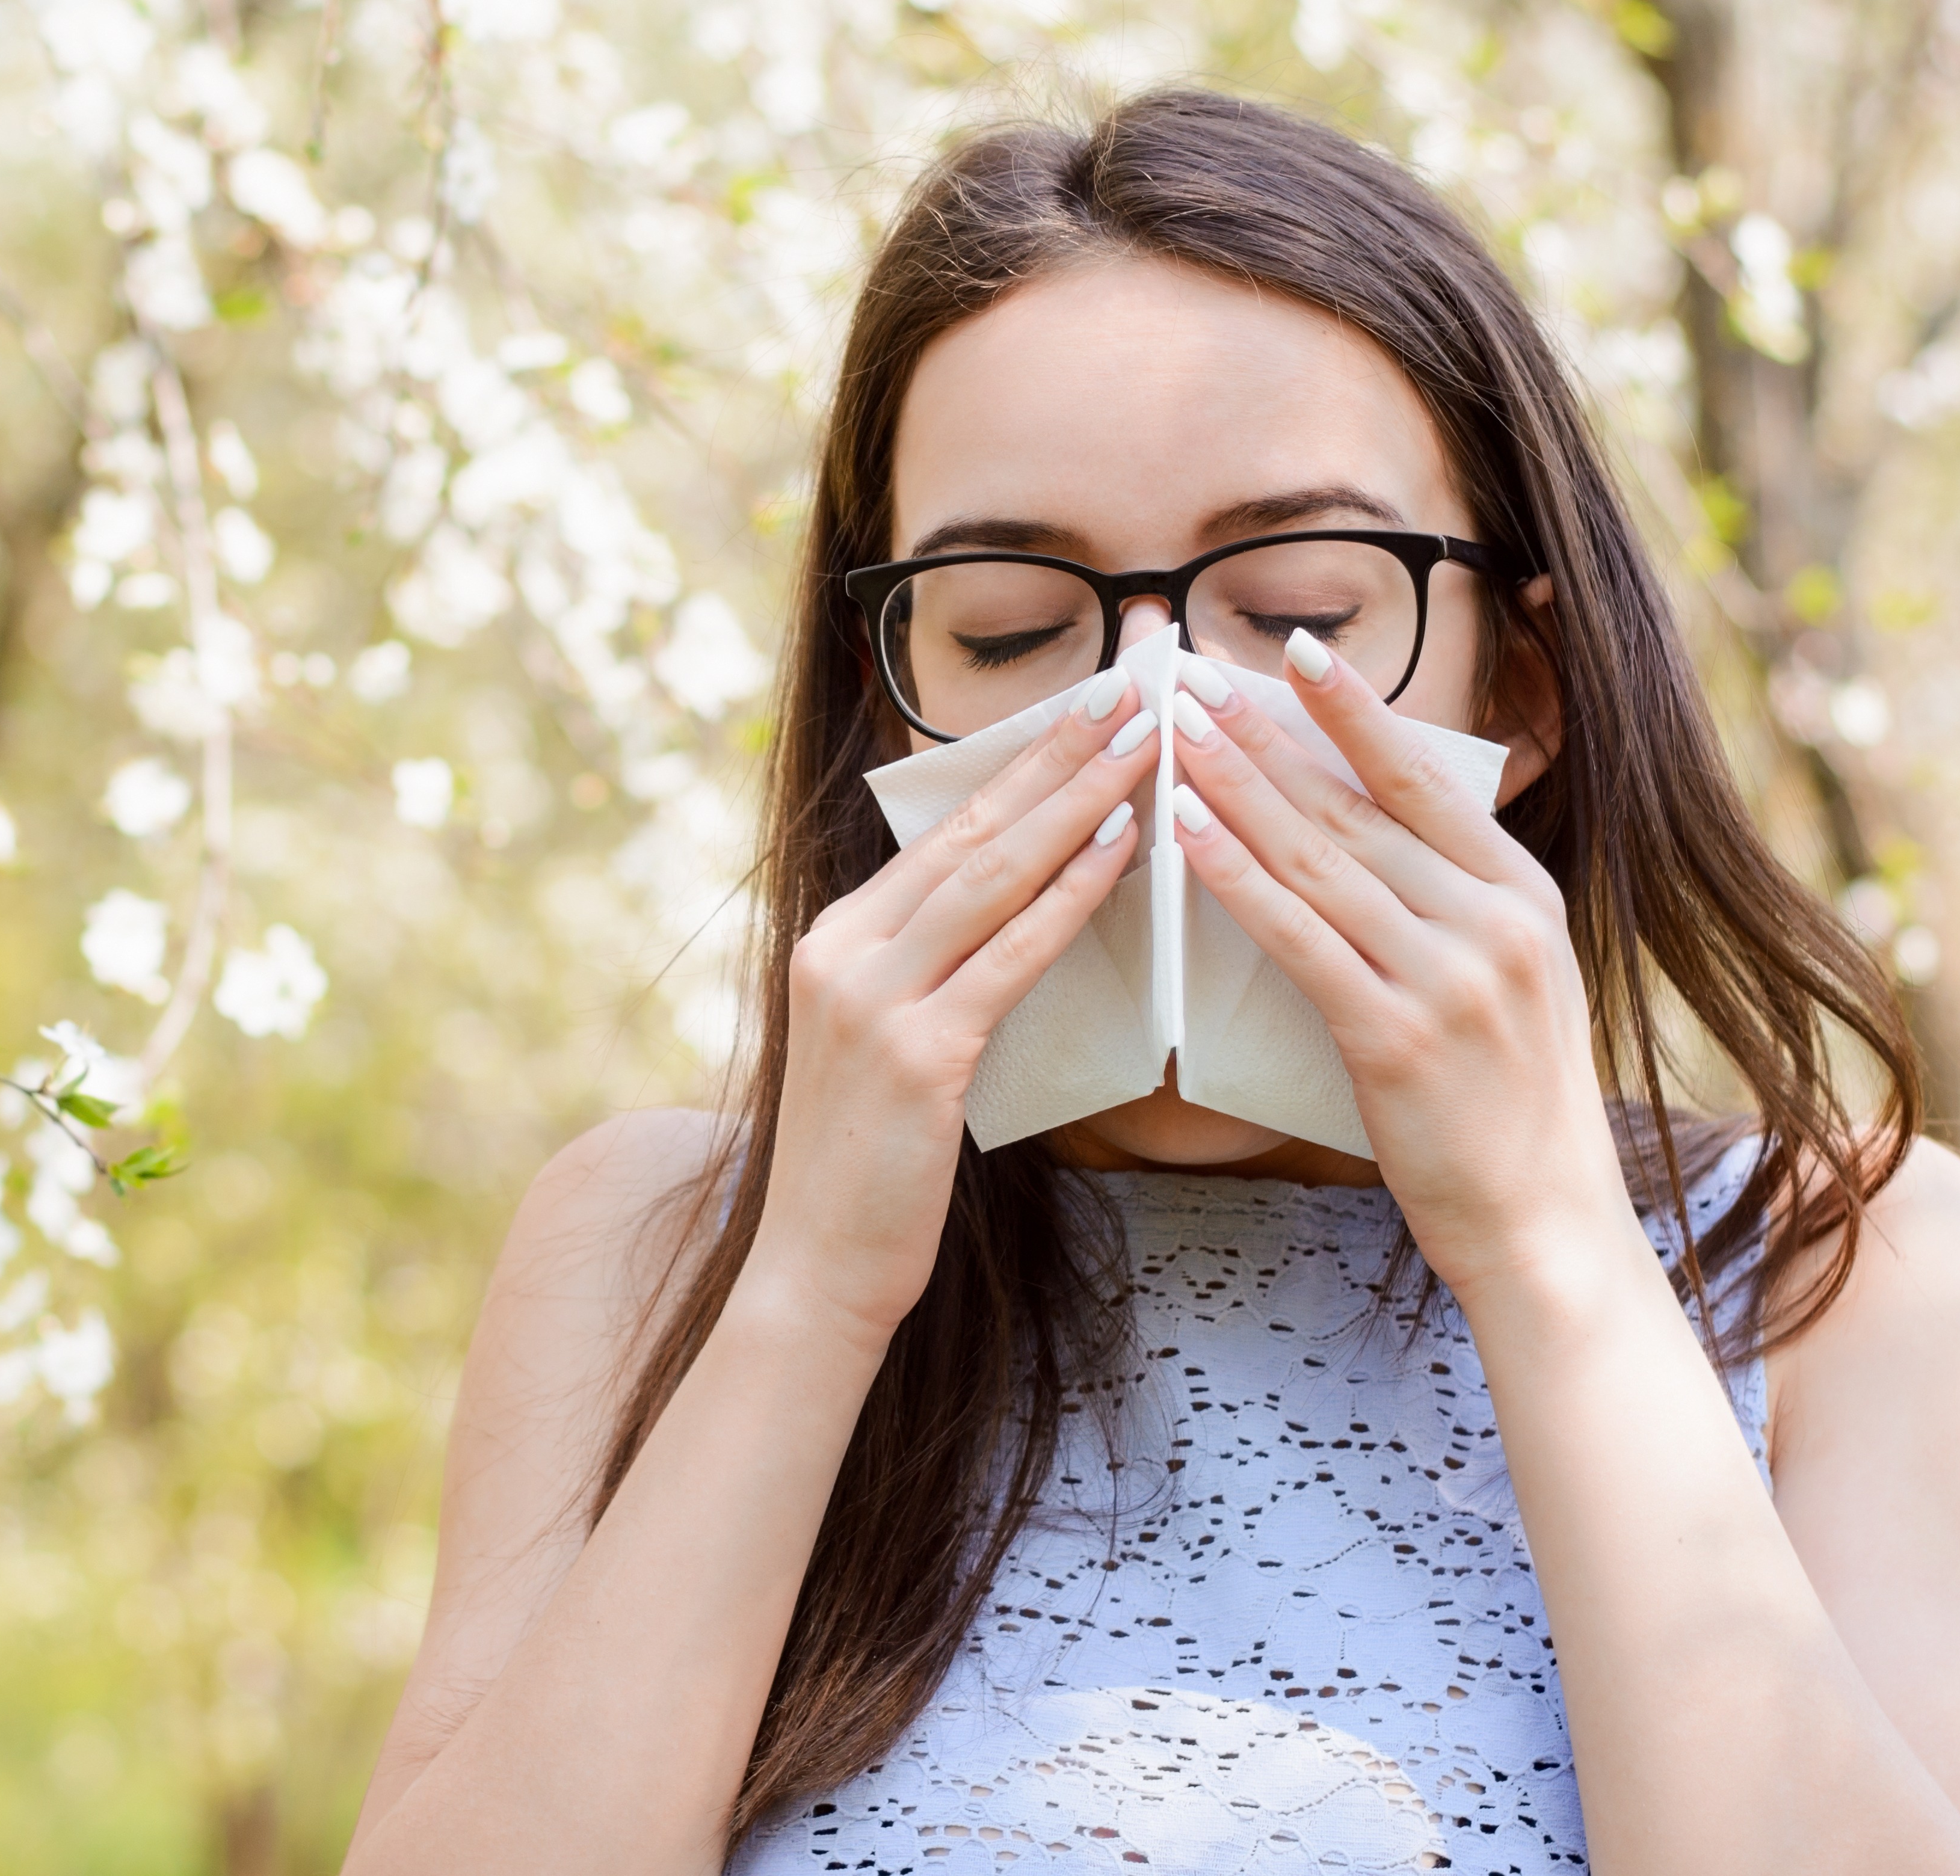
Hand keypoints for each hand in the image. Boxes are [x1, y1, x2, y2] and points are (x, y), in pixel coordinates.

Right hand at [746, 677, 1154, 1340]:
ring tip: (1143, 744)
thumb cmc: (869, 1170)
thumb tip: (1011, 915)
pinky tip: (1121, 852)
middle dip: (1056, 756)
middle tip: (1129, 690)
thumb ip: (930, 975)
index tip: (1083, 708)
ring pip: (991, 878)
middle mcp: (842, 950)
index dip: (1017, 765)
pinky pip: (1008, 957)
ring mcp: (871, 999)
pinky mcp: (914, 1054)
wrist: (816, 1269)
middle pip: (970, 833)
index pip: (942, 832)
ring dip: (1077, 804)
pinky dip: (1070, 897)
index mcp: (835, 939)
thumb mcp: (885, 1048)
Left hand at [1159, 634, 1632, 1298]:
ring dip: (1237, 788)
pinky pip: (1300, 938)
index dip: (1357, 711)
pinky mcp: (1397, 1038)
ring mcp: (1449, 977)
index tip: (1297, 648)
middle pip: (1358, 807)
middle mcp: (1493, 921)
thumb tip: (1376, 839)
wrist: (1546, 1224)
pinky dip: (1238, 879)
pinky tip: (1187, 836)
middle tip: (1194, 677)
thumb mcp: (1514, 981)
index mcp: (1522, 895)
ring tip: (1175, 734)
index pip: (1426, 779)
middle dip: (1268, 735)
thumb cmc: (1511, 1107)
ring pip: (1320, 860)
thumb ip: (1455, 907)